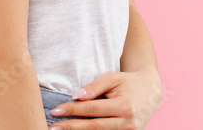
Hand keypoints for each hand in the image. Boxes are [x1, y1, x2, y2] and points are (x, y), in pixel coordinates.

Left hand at [47, 68, 162, 128]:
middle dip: (71, 127)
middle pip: (94, 127)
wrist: (150, 92)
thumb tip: (75, 97)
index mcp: (125, 107)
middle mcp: (129, 124)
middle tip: (52, 127)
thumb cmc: (127, 82)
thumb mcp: (111, 78)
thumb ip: (93, 87)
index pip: (92, 110)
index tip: (55, 110)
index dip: (72, 110)